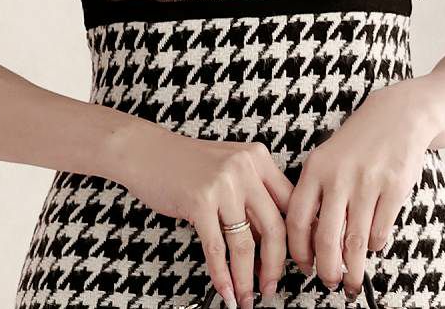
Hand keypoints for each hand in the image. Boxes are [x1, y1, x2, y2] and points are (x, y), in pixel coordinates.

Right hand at [120, 121, 294, 307]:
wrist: (148, 150)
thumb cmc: (187, 163)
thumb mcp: (230, 167)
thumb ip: (252, 195)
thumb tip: (271, 243)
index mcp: (258, 157)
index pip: (290, 204)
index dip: (296, 238)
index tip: (297, 262)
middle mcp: (245, 167)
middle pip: (274, 227)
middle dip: (275, 266)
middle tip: (271, 287)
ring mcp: (223, 184)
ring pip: (245, 244)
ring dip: (246, 279)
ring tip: (245, 297)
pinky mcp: (199, 200)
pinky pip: (216, 248)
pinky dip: (222, 275)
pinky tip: (225, 289)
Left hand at [284, 82, 436, 299]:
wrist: (398, 115)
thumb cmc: (358, 142)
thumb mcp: (327, 159)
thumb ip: (317, 193)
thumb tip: (310, 241)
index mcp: (316, 168)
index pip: (297, 219)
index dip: (298, 250)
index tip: (303, 266)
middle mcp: (339, 176)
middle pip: (325, 238)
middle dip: (326, 270)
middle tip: (329, 283)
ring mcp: (367, 183)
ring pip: (355, 242)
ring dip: (353, 269)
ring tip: (351, 282)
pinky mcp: (394, 188)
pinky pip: (380, 232)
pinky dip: (374, 246)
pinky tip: (371, 246)